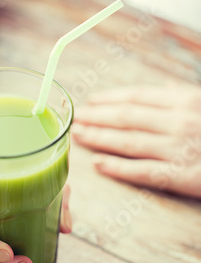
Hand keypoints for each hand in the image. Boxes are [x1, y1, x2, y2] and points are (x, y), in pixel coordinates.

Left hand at [72, 84, 200, 197]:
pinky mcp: (181, 176)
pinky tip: (98, 164)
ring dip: (99, 138)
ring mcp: (178, 149)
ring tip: (78, 135)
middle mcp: (179, 122)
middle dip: (96, 117)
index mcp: (185, 101)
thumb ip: (186, 96)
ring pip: (129, 142)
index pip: (138, 97)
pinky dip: (117, 167)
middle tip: (75, 117)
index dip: (110, 99)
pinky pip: (142, 171)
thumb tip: (166, 86)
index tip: (91, 101)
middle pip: (127, 117)